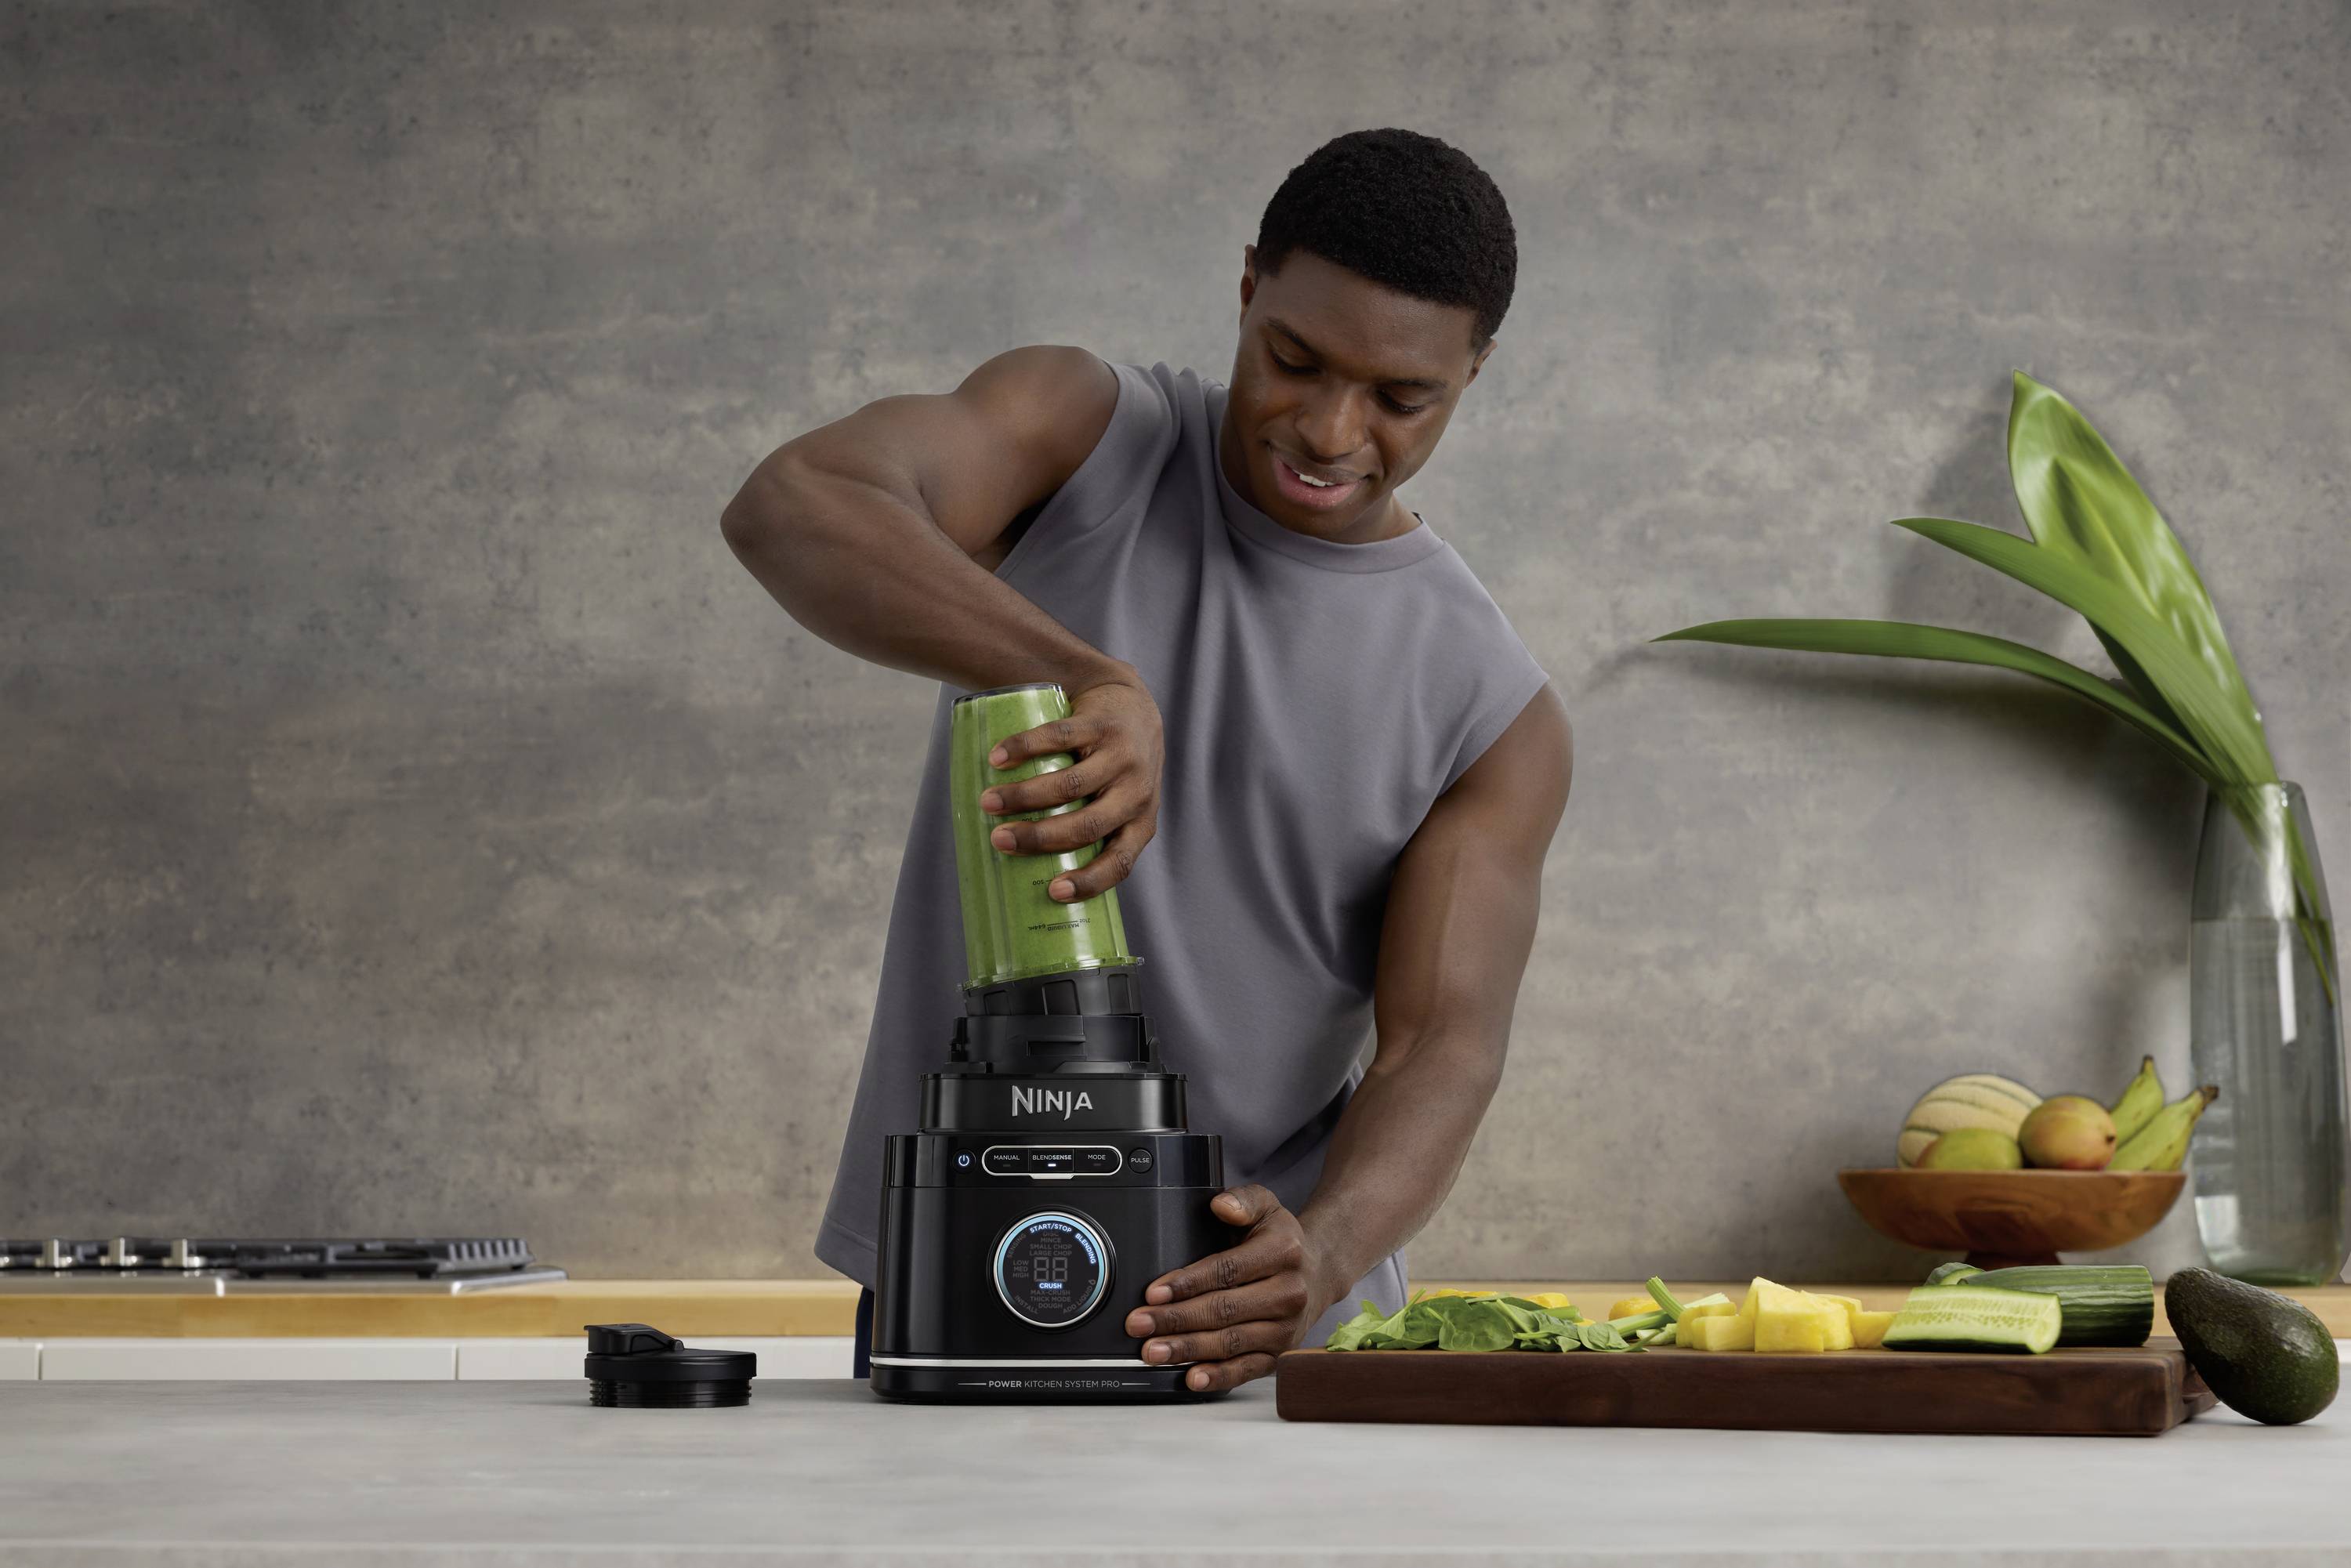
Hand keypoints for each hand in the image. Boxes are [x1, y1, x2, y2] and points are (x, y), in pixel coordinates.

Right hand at [979, 666, 1162, 901]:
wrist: (1131, 706)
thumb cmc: (1115, 771)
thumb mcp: (1120, 806)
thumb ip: (1089, 833)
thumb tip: (1028, 876)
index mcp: (1141, 823)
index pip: (1120, 862)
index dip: (1089, 881)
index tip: (1053, 891)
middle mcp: (1137, 792)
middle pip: (1086, 824)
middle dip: (1038, 837)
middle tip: (999, 840)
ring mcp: (1122, 756)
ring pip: (1070, 784)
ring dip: (1023, 796)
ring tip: (989, 802)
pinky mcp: (1100, 723)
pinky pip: (1059, 737)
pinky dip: (1024, 748)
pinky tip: (998, 758)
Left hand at [1124, 1185, 1332, 1392]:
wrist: (1319, 1272)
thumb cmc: (1281, 1241)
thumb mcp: (1266, 1206)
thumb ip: (1243, 1200)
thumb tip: (1222, 1205)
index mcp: (1282, 1253)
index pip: (1227, 1270)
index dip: (1188, 1283)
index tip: (1154, 1292)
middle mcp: (1289, 1293)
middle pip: (1224, 1311)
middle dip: (1175, 1320)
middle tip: (1139, 1324)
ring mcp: (1286, 1328)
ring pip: (1230, 1343)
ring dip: (1188, 1349)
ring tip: (1153, 1351)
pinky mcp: (1280, 1354)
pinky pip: (1247, 1369)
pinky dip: (1219, 1377)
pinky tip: (1193, 1378)